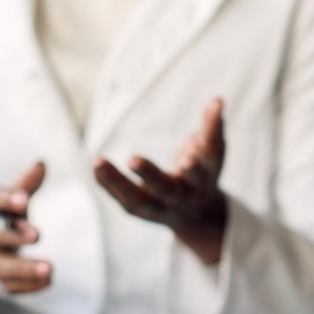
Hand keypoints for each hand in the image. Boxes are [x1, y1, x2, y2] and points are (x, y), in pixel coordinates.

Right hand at [0, 162, 51, 292]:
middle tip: (38, 235)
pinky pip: (1, 289)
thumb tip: (41, 163)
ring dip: (22, 268)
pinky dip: (24, 286)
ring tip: (50, 269)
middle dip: (10, 234)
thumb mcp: (4, 208)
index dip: (3, 198)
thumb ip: (23, 188)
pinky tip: (47, 282)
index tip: (24, 199)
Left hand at [93, 97, 227, 264]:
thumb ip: (213, 126)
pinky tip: (95, 168)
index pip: (200, 174)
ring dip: (117, 183)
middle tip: (132, 159)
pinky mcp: (140, 211)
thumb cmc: (203, 172)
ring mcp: (159, 207)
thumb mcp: (213, 151)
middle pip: (165, 189)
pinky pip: (121, 200)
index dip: (194, 169)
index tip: (187, 160)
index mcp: (201, 180)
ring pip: (137, 200)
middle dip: (150, 175)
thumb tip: (218, 99)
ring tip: (98, 162)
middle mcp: (180, 197)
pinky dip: (107, 185)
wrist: (197, 214)